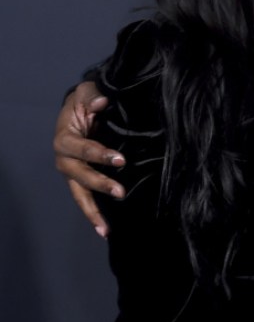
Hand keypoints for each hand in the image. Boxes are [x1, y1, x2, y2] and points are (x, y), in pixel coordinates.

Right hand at [53, 81, 122, 236]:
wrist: (81, 109)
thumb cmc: (85, 100)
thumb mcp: (87, 92)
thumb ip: (93, 96)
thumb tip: (101, 103)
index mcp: (64, 139)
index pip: (82, 149)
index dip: (99, 154)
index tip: (121, 160)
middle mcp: (64, 159)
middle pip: (79, 176)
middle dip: (99, 184)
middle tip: (121, 192)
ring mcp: (72, 172)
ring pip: (79, 195)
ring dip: (92, 212)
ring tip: (106, 229)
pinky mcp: (81, 179)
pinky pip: (85, 198)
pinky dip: (94, 214)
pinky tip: (105, 230)